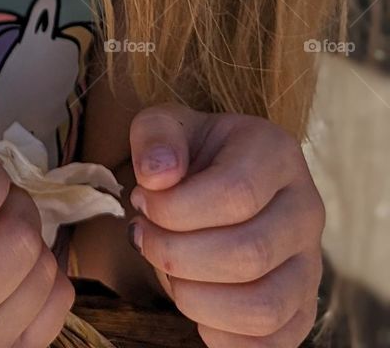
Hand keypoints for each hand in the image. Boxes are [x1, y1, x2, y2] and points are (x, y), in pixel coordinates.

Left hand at [127, 103, 324, 346]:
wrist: (210, 179)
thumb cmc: (186, 152)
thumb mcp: (163, 125)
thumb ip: (155, 138)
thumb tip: (157, 176)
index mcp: (276, 153)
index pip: (235, 193)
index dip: (175, 209)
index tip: (142, 203)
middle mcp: (305, 208)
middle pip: (249, 254)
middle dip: (177, 255)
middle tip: (143, 238)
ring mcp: (310, 263)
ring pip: (264, 307)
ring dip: (196, 299)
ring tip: (167, 272)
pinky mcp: (302, 307)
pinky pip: (271, 344)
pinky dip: (222, 337)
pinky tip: (193, 304)